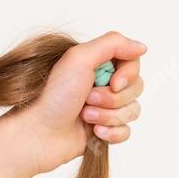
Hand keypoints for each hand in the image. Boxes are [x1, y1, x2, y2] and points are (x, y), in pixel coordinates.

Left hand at [10, 29, 147, 175]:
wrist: (37, 133)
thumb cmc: (52, 96)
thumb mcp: (78, 58)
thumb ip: (113, 44)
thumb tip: (141, 47)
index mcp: (96, 65)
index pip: (133, 62)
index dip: (128, 74)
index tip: (113, 82)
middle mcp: (101, 85)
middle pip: (136, 87)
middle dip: (113, 98)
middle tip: (86, 100)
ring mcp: (102, 109)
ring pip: (132, 110)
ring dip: (109, 115)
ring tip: (84, 116)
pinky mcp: (102, 130)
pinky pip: (126, 131)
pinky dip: (111, 132)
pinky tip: (93, 132)